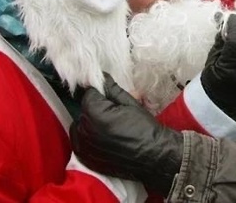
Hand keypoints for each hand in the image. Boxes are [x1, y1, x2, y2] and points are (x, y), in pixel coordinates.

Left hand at [70, 74, 182, 196]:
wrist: (154, 156)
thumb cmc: (145, 129)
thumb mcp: (130, 103)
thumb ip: (111, 89)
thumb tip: (101, 77)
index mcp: (96, 115)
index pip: (89, 94)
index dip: (101, 93)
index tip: (111, 97)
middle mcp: (85, 132)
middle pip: (84, 110)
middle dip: (97, 107)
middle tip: (114, 112)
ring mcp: (84, 148)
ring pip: (80, 125)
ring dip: (91, 122)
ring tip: (110, 125)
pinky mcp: (86, 159)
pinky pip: (80, 142)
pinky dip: (89, 137)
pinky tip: (104, 137)